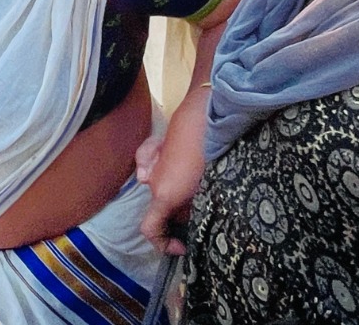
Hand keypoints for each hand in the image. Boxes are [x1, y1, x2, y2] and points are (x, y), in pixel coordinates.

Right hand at [136, 103, 206, 254]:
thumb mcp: (208, 187)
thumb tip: (186, 213)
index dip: (163, 244)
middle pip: (158, 206)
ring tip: (196, 187)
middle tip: (200, 210)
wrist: (206, 111)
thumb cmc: (209, 152)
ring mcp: (154, 161)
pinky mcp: (159, 147)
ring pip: (157, 185)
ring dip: (173, 191)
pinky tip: (170, 157)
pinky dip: (161, 165)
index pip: (149, 229)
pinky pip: (152, 162)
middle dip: (177, 213)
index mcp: (164, 194)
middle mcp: (152, 179)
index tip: (183, 246)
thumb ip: (195, 207)